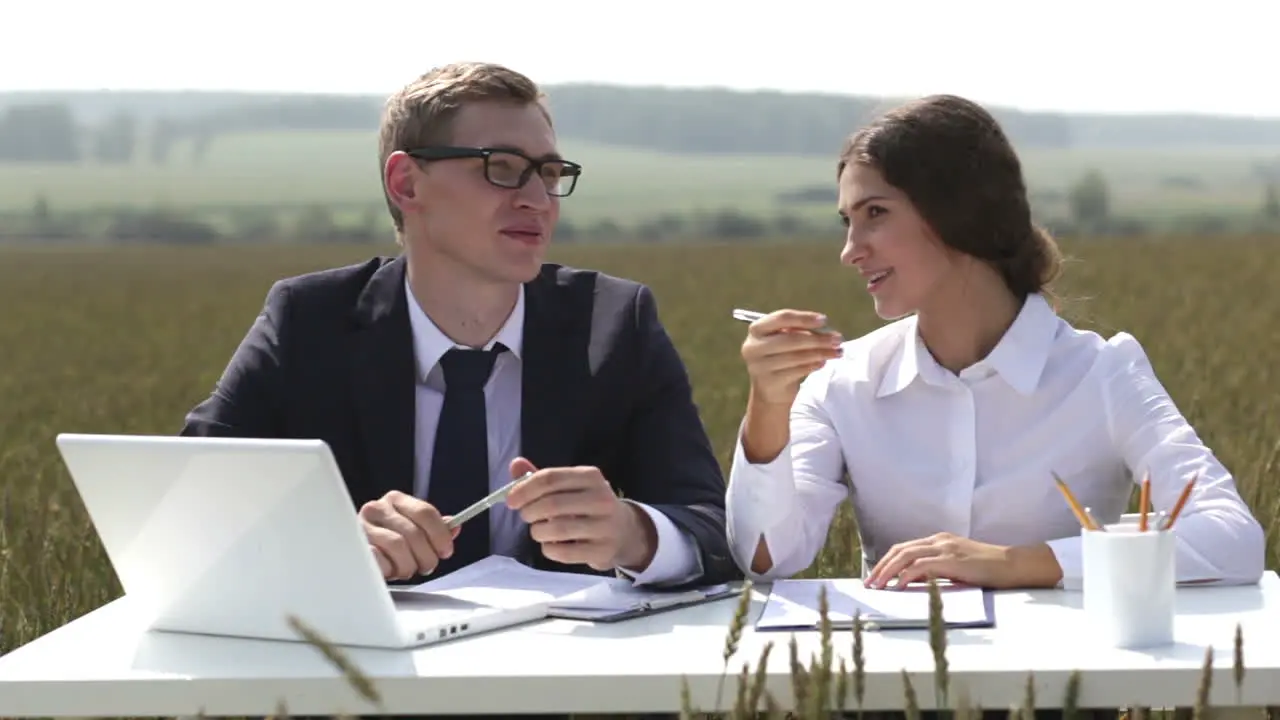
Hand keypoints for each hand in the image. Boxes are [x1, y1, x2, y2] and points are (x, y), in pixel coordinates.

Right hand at [358, 491, 459, 580]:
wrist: (353, 555)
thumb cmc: (385, 544)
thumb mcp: (410, 532)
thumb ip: (432, 529)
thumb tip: (454, 527)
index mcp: (395, 500)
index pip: (425, 512)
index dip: (440, 534)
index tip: (446, 551)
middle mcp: (377, 508)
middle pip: (414, 533)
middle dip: (427, 556)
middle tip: (427, 566)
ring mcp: (362, 527)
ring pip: (398, 546)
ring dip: (408, 565)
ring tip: (406, 569)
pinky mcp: (353, 547)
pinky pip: (379, 560)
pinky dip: (389, 569)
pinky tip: (388, 569)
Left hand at [505, 457, 653, 571]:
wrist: (625, 531)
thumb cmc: (589, 505)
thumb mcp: (570, 486)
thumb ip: (542, 478)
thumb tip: (515, 464)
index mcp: (590, 476)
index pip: (550, 478)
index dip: (524, 489)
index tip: (510, 500)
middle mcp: (601, 498)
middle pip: (551, 504)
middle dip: (529, 512)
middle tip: (525, 516)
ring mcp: (605, 526)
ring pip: (557, 529)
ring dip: (538, 532)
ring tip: (538, 530)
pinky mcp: (602, 550)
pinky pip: (564, 553)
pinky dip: (549, 549)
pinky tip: (551, 544)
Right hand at [740, 309, 842, 404]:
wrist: (770, 389)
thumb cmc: (781, 357)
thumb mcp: (785, 339)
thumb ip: (801, 332)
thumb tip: (827, 332)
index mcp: (757, 329)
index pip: (782, 318)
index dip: (804, 318)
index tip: (824, 320)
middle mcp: (753, 346)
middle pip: (791, 338)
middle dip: (818, 338)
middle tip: (838, 339)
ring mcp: (759, 366)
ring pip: (796, 356)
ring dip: (820, 353)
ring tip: (837, 352)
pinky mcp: (769, 382)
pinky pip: (797, 371)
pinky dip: (813, 365)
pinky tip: (823, 362)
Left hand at [865, 533, 1061, 589]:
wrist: (1012, 564)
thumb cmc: (988, 568)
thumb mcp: (957, 567)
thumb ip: (937, 570)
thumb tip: (914, 583)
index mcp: (939, 540)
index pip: (905, 548)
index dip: (887, 561)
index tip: (876, 576)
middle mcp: (938, 540)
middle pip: (900, 550)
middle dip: (881, 566)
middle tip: (870, 583)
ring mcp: (945, 548)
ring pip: (906, 555)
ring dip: (888, 571)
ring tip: (878, 586)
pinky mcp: (951, 560)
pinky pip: (921, 566)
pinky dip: (906, 576)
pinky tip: (898, 586)